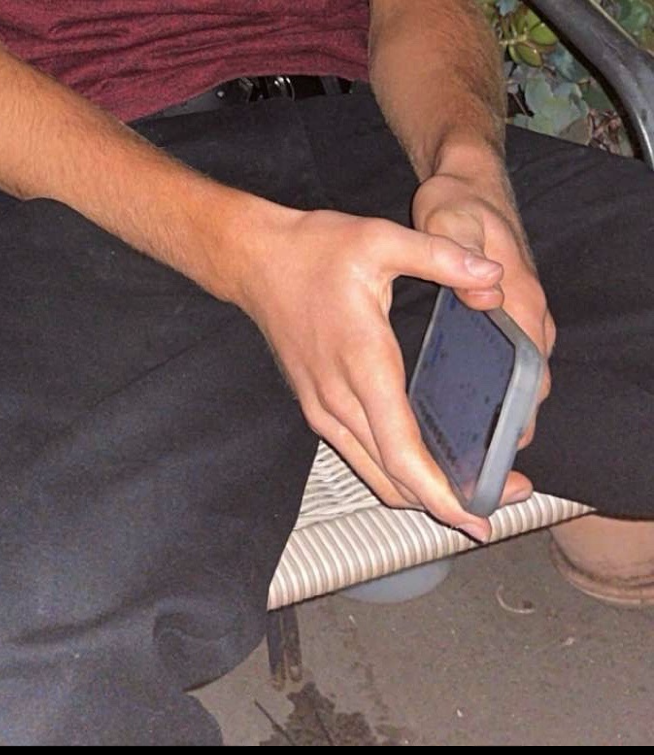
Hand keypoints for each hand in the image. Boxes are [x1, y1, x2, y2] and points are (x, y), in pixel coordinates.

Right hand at [242, 205, 507, 539]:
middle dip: (449, 503)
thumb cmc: (312, 251)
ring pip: (376, 475)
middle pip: (395, 478)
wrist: (254, 260)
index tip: (479, 516)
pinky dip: (396, 475)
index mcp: (362, 362)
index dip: (441, 493)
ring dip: (422, 495)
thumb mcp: (380, 239)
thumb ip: (440, 257)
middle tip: (501, 502)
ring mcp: (324, 408)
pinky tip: (426, 469)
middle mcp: (339, 398)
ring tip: (471, 497)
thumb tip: (493, 278)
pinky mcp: (317, 407)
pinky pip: (361, 458)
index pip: (401, 451)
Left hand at [411, 157, 555, 455]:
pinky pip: (508, 362)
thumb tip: (486, 293)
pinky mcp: (508, 317)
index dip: (518, 414)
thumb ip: (456, 250)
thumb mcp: (448, 216)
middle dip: (508, 426)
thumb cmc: (460, 202)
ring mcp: (522, 317)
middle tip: (474, 463)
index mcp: (521, 297)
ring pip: (521, 378)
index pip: (532, 371)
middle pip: (530, 386)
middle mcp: (530, 313)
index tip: (498, 448)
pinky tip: (459, 408)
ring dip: (501, 411)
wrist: (470, 180)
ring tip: (465, 451)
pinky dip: (492, 389)